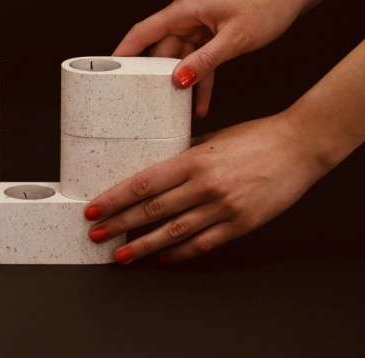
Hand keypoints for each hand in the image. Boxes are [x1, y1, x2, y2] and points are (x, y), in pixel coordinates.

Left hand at [83, 113, 327, 263]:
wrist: (300, 146)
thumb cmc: (256, 137)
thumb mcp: (212, 139)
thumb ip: (184, 156)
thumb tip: (157, 171)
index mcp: (194, 159)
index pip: (143, 183)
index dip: (115, 199)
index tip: (95, 209)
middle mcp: (205, 185)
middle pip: (151, 210)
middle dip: (119, 224)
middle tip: (97, 234)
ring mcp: (224, 207)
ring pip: (173, 232)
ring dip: (142, 245)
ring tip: (120, 255)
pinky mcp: (242, 223)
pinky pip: (204, 243)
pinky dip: (180, 252)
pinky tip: (162, 257)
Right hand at [113, 0, 307, 116]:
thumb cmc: (267, 5)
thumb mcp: (234, 40)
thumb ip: (204, 61)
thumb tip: (179, 79)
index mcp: (186, 8)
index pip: (144, 31)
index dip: (124, 50)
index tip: (108, 67)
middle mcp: (188, 13)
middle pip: (162, 48)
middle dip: (157, 75)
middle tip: (148, 99)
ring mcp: (200, 22)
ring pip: (182, 56)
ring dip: (184, 80)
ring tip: (179, 107)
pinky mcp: (213, 30)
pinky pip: (200, 56)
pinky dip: (201, 76)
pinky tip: (201, 100)